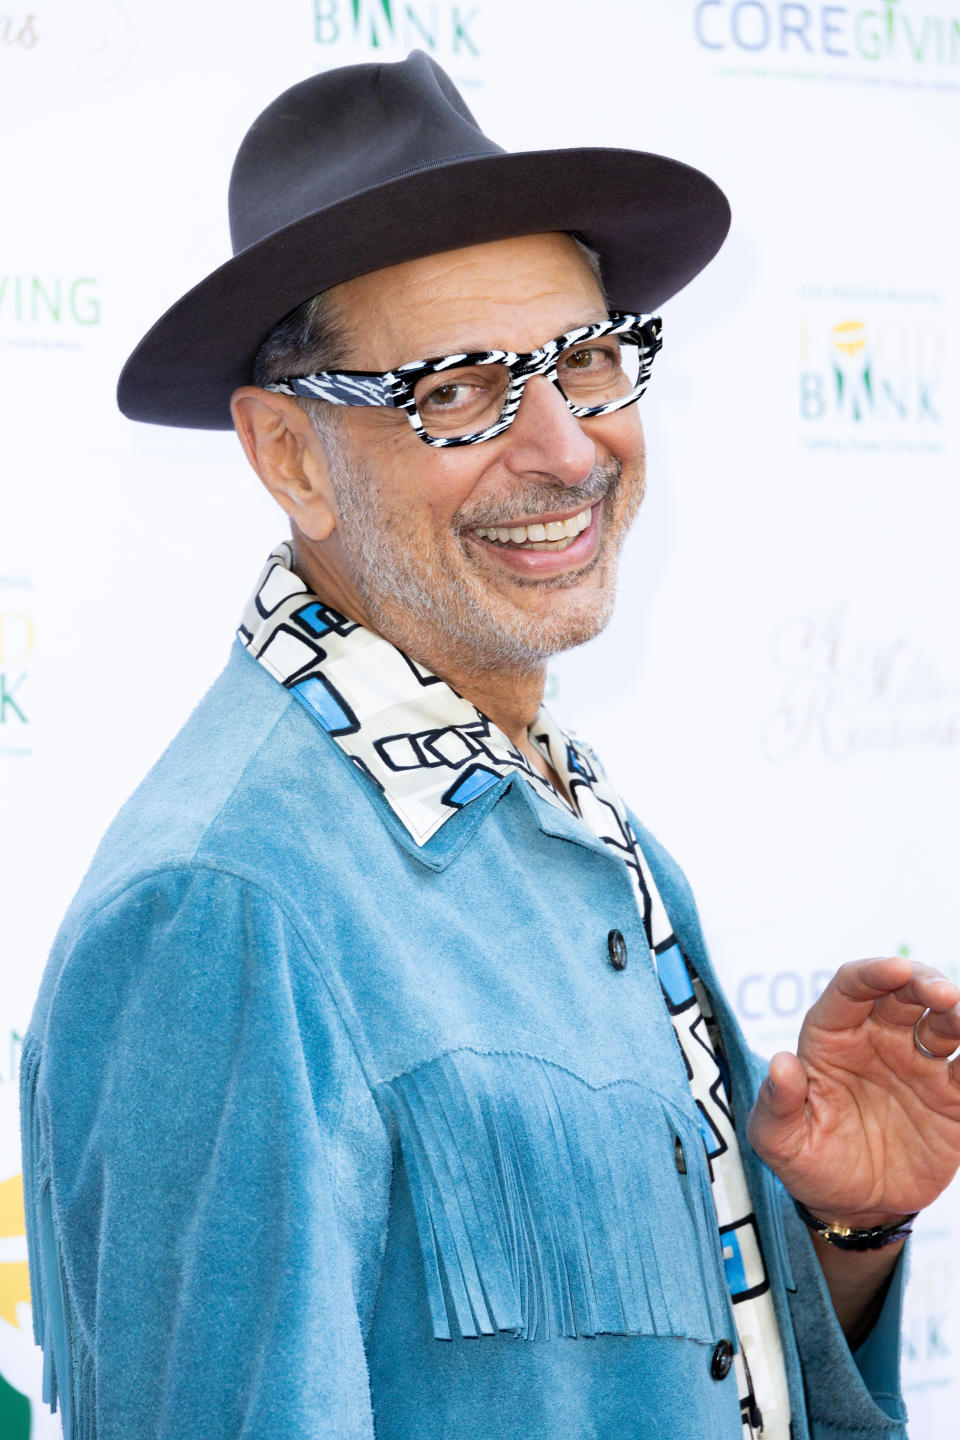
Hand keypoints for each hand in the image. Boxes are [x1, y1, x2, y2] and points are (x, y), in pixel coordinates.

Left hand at [747, 957, 959, 1225]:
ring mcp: (917, 1065)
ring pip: (943, 1023)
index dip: (872, 973)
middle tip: (943, 994)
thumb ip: (776, 1104)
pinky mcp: (950, 1098)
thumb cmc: (807, 1161)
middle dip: (924, 983)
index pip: (851, 989)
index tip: (895, 968)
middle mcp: (877, 1039)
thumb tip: (782, 1064)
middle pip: (904, 993)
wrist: (852, 1207)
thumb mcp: (778, 1139)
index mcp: (832, 1036)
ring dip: (958, 1014)